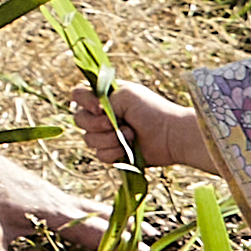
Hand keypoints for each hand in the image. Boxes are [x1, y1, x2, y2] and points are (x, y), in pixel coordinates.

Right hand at [78, 72, 212, 186]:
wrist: (172, 135)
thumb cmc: (152, 110)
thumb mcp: (126, 95)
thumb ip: (102, 99)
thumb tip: (93, 112)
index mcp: (105, 97)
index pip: (78, 94)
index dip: (84, 101)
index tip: (99, 107)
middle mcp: (103, 115)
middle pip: (79, 119)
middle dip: (96, 124)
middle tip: (114, 123)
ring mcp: (107, 135)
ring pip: (89, 140)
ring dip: (109, 139)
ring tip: (130, 135)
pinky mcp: (114, 153)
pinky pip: (100, 155)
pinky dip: (114, 152)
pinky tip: (129, 148)